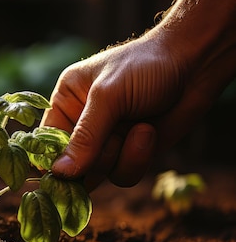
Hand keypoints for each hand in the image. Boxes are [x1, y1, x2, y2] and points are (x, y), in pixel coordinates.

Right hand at [40, 33, 220, 190]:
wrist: (196, 65)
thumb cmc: (146, 67)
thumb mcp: (109, 96)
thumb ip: (85, 136)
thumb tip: (59, 173)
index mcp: (66, 101)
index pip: (44, 140)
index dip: (49, 160)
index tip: (55, 176)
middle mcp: (81, 124)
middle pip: (70, 164)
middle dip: (93, 158)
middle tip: (111, 140)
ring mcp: (106, 141)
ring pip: (96, 175)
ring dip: (118, 157)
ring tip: (138, 129)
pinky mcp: (129, 153)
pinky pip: (121, 176)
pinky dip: (135, 159)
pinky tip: (147, 133)